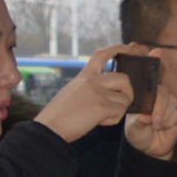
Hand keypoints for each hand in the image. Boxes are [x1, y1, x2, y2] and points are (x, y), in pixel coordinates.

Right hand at [32, 49, 154, 143]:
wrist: (49, 128)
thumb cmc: (59, 115)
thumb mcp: (72, 92)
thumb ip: (89, 88)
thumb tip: (109, 93)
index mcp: (83, 76)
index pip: (101, 55)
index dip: (117, 49)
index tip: (128, 48)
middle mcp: (91, 81)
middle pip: (124, 78)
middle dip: (127, 93)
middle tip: (119, 104)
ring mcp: (97, 93)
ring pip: (124, 99)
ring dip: (118, 110)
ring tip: (102, 117)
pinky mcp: (101, 107)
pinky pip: (120, 112)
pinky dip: (113, 120)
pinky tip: (99, 122)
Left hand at [120, 61, 176, 159]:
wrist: (149, 149)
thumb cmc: (138, 133)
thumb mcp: (132, 126)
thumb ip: (138, 121)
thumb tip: (145, 116)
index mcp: (145, 93)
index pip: (150, 74)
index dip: (154, 60)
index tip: (156, 51)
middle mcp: (158, 95)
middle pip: (161, 90)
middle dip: (157, 105)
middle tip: (151, 119)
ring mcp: (170, 103)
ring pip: (170, 101)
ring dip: (161, 115)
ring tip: (154, 125)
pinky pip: (176, 113)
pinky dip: (168, 121)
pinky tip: (162, 127)